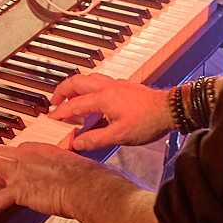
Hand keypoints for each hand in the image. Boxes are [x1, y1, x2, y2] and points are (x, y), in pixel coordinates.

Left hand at [0, 142, 100, 220]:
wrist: (89, 187)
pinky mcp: (20, 191)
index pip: (16, 150)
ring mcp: (21, 172)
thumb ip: (71, 168)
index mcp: (41, 149)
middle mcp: (27, 156)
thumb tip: (81, 176)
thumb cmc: (90, 179)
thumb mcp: (78, 165)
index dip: (8, 160)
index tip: (7, 168)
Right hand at [46, 74, 176, 149]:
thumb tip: (77, 143)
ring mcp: (115, 84)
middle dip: (62, 91)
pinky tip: (92, 99)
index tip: (53, 118)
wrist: (170, 110)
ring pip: (88, 79)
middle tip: (54, 101)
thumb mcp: (119, 136)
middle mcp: (107, 87)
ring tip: (69, 98)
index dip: (61, 113)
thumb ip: (95, 139)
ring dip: (75, 87)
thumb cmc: (148, 121)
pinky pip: (99, 81)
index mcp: (103, 98)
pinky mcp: (123, 85)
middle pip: (76, 82)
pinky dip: (88, 88)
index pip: (74, 104)